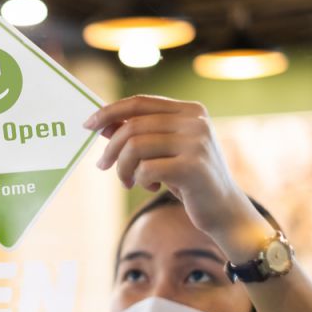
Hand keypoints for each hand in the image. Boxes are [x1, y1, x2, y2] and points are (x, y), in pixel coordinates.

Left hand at [84, 95, 257, 239]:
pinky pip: (145, 169)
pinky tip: (152, 187)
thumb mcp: (164, 151)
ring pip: (135, 147)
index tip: (87, 124)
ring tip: (128, 181)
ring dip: (123, 168)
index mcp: (191, 110)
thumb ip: (139, 134)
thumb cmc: (189, 178)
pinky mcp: (192, 167)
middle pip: (133, 126)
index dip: (109, 111)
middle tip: (102, 165)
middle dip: (111, 148)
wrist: (224, 210)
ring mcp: (196, 143)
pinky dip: (139, 180)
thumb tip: (101, 123)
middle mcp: (196, 121)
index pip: (140, 102)